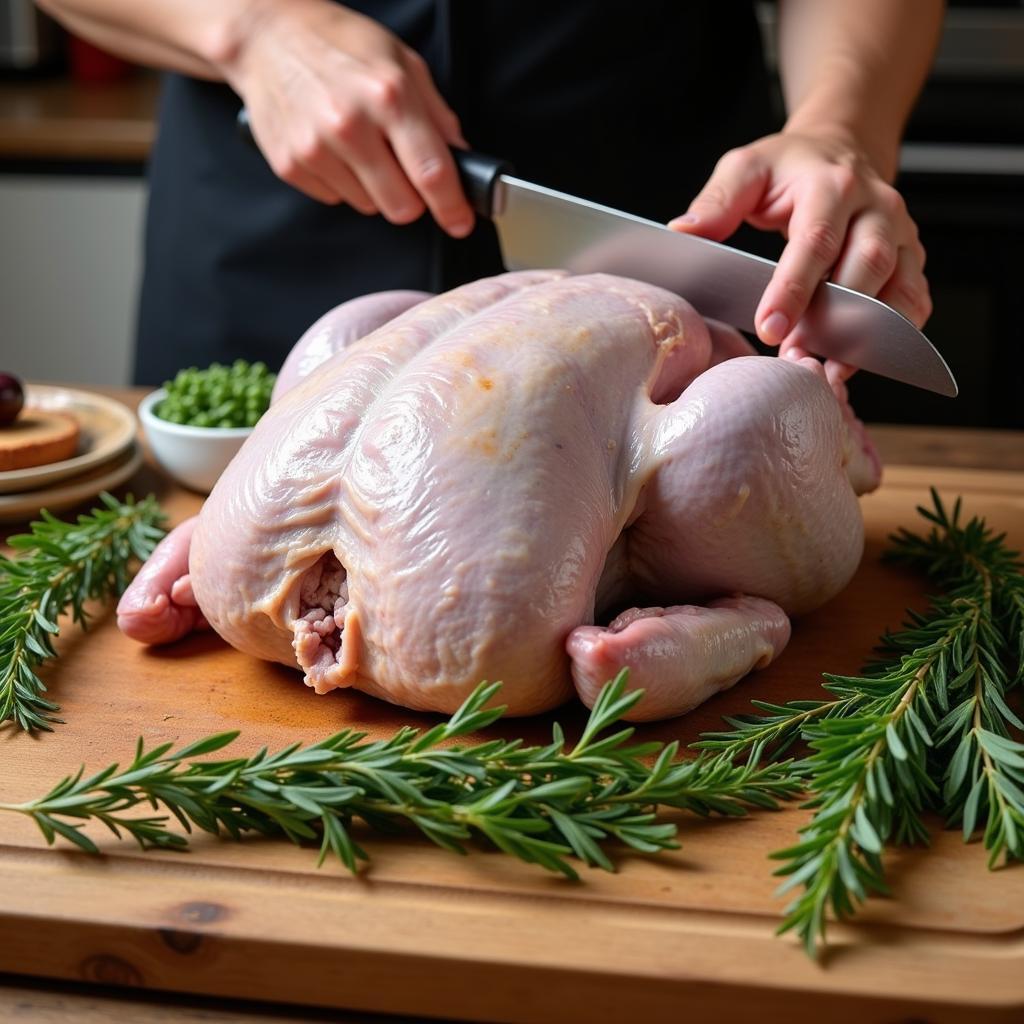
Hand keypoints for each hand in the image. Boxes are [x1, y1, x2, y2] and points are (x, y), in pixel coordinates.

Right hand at [221, 0, 472, 235]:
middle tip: (403, 171)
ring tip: (359, 145)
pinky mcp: (290, 165)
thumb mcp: (402, 62)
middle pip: (402, 206)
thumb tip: (460, 158)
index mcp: (389, 96)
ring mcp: (316, 148)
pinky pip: (335, 199)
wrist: (267, 37)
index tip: (461, 222)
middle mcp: (351, 125)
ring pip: (369, 206)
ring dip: (373, 187)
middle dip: (411, 197)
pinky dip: (341, 181)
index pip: (432, 173)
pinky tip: (332, 147)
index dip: (452, 207)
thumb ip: (437, 114)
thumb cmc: (339, 45)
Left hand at [669, 131, 929, 373]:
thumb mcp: (746, 168)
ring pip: (897, 289)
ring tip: (829, 371)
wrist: (839, 150)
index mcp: (833, 184)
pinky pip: (914, 299)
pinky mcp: (910, 257)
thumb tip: (684, 232)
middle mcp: (876, 207)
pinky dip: (893, 336)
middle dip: (832, 318)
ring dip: (865, 336)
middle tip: (795, 356)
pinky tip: (860, 359)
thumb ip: (717, 200)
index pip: (816, 240)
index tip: (770, 327)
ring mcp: (900, 233)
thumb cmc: (788, 168)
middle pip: (865, 267)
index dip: (794, 288)